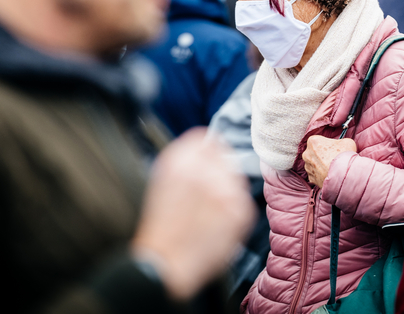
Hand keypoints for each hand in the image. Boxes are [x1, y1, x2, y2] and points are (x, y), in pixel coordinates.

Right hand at [131, 129, 255, 300]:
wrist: (165, 264)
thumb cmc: (162, 226)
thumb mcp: (163, 181)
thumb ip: (186, 159)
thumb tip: (207, 143)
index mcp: (179, 161)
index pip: (207, 139)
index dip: (208, 152)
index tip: (207, 163)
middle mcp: (204, 171)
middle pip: (225, 157)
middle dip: (219, 172)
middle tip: (205, 196)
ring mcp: (225, 190)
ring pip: (235, 178)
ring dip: (226, 190)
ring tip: (207, 213)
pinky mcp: (240, 210)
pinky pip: (242, 199)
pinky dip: (232, 209)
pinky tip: (215, 223)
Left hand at [302, 135, 356, 187]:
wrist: (343, 176)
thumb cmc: (343, 157)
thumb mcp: (347, 142)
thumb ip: (341, 141)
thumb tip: (341, 145)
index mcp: (313, 141)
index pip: (319, 140)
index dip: (327, 144)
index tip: (333, 148)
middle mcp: (307, 154)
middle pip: (315, 152)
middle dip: (323, 155)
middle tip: (334, 158)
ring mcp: (308, 167)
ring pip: (314, 164)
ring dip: (321, 165)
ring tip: (332, 167)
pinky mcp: (311, 178)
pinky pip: (316, 174)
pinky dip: (322, 175)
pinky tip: (330, 174)